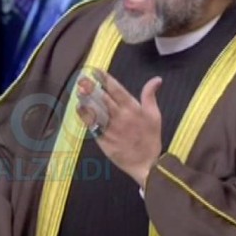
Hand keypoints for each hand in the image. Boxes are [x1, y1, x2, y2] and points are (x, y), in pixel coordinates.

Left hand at [75, 70, 162, 187]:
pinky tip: (80, 108)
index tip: (96, 71)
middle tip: (82, 79)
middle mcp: (120, 117)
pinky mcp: (103, 140)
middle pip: (102, 98)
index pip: (116, 89)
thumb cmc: (151, 138)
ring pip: (95, 110)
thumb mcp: (154, 115)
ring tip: (79, 91)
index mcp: (133, 108)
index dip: (105, 79)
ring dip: (86, 100)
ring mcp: (110, 128)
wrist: (146, 164)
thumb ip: (150, 95)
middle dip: (91, 87)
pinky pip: (92, 125)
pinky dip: (85, 116)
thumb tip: (156, 79)